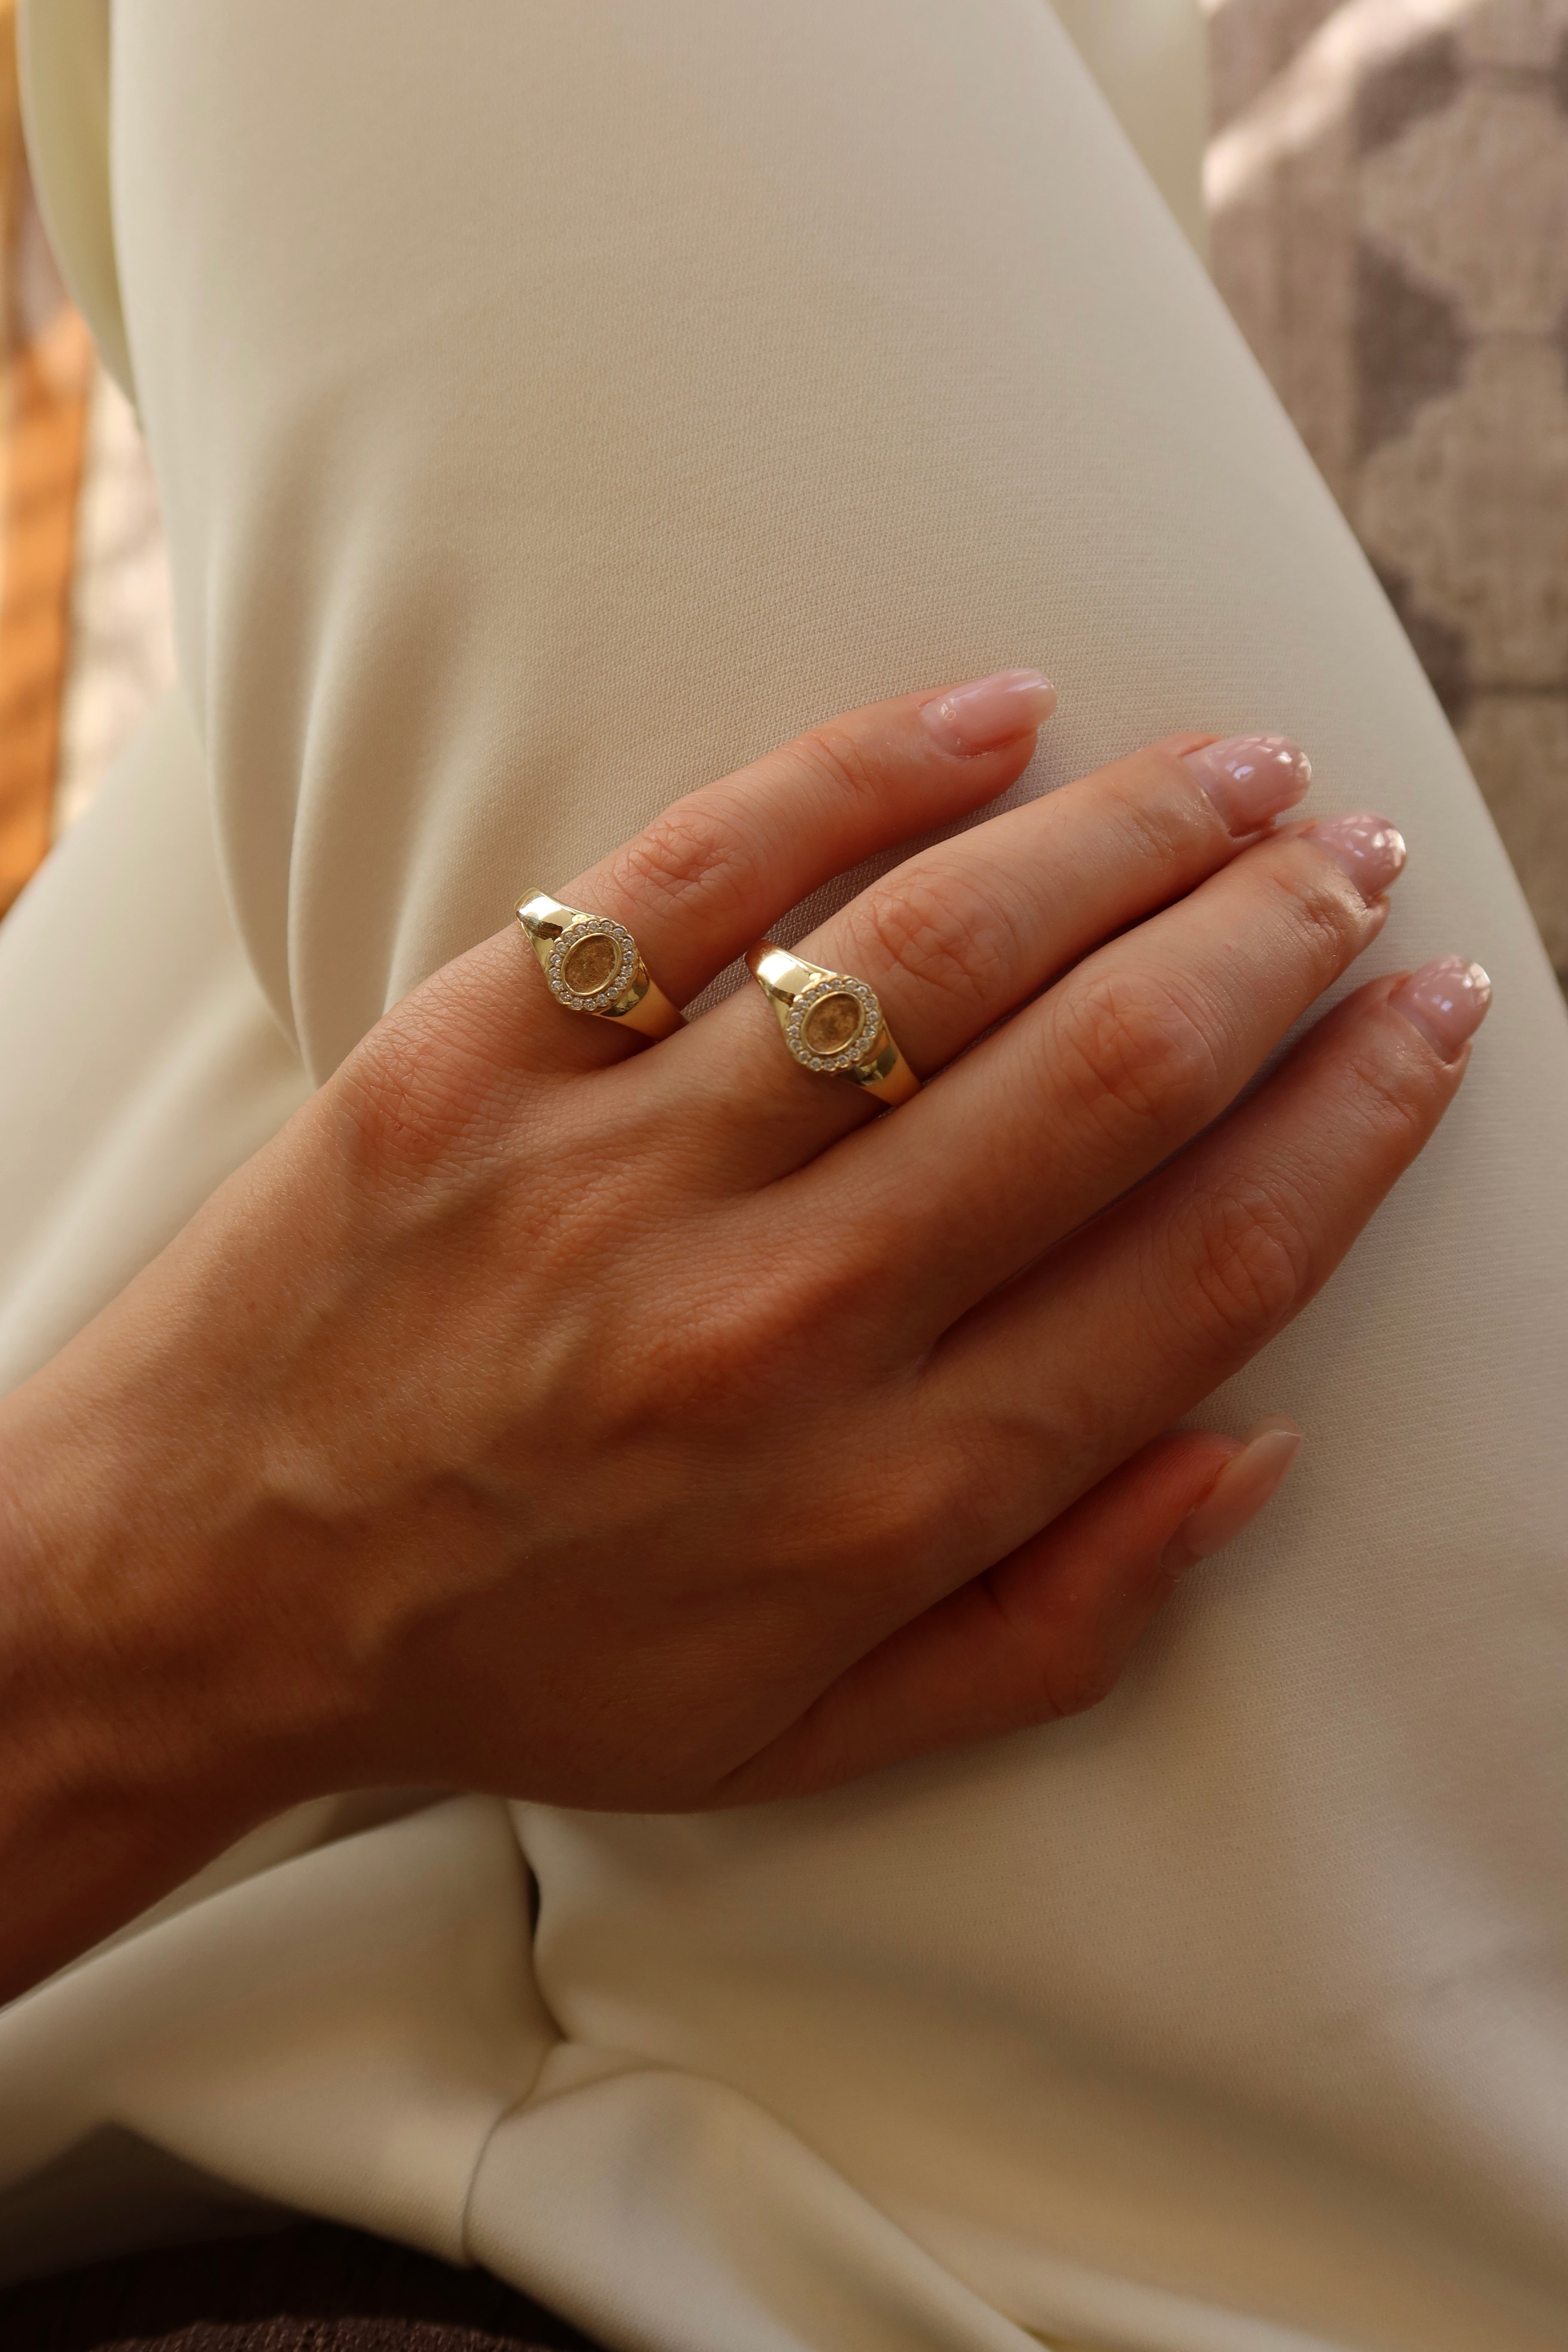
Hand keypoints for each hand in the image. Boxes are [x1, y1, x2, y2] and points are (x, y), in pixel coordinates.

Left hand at [0, 670, 1488, 1989]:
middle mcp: (783, 1323)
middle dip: (1273, 942)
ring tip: (1235, 772)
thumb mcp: (801, 1734)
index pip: (1201, 1266)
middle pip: (1110, 1077)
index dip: (1352, 1124)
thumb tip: (1249, 1448)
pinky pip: (703, 867)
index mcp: (884, 1494)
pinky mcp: (484, 1048)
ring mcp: (626, 1169)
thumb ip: (1052, 1623)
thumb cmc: (517, 1657)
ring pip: (943, 949)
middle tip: (1355, 857)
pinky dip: (861, 773)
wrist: (198, 1583)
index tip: (1426, 1021)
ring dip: (1126, 834)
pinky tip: (990, 712)